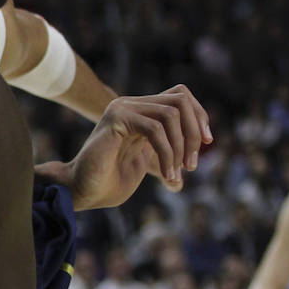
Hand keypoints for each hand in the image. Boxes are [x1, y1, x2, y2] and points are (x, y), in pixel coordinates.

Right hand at [63, 85, 211, 209]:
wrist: (82, 191)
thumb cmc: (108, 182)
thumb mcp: (145, 167)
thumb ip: (164, 162)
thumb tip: (187, 172)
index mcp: (139, 113)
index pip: (181, 97)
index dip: (199, 116)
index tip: (207, 143)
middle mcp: (131, 105)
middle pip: (181, 99)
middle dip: (194, 131)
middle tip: (192, 164)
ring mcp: (122, 109)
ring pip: (171, 113)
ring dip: (181, 147)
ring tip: (176, 174)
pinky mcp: (116, 119)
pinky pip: (155, 128)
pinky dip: (167, 153)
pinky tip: (167, 176)